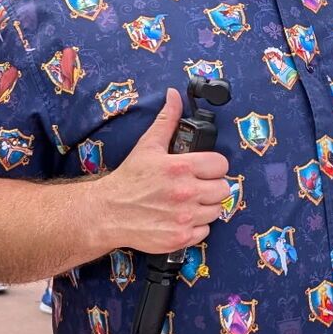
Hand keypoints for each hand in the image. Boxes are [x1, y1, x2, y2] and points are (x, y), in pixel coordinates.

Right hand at [92, 88, 229, 255]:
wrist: (108, 212)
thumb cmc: (129, 179)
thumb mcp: (148, 146)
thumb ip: (167, 120)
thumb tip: (174, 95)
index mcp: (180, 167)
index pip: (221, 165)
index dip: (214, 166)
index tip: (204, 169)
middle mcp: (186, 192)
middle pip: (224, 189)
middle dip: (212, 187)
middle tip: (196, 186)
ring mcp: (185, 217)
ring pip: (216, 211)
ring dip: (205, 207)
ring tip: (187, 203)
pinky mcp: (181, 237)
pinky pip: (205, 232)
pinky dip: (196, 227)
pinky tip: (181, 219)